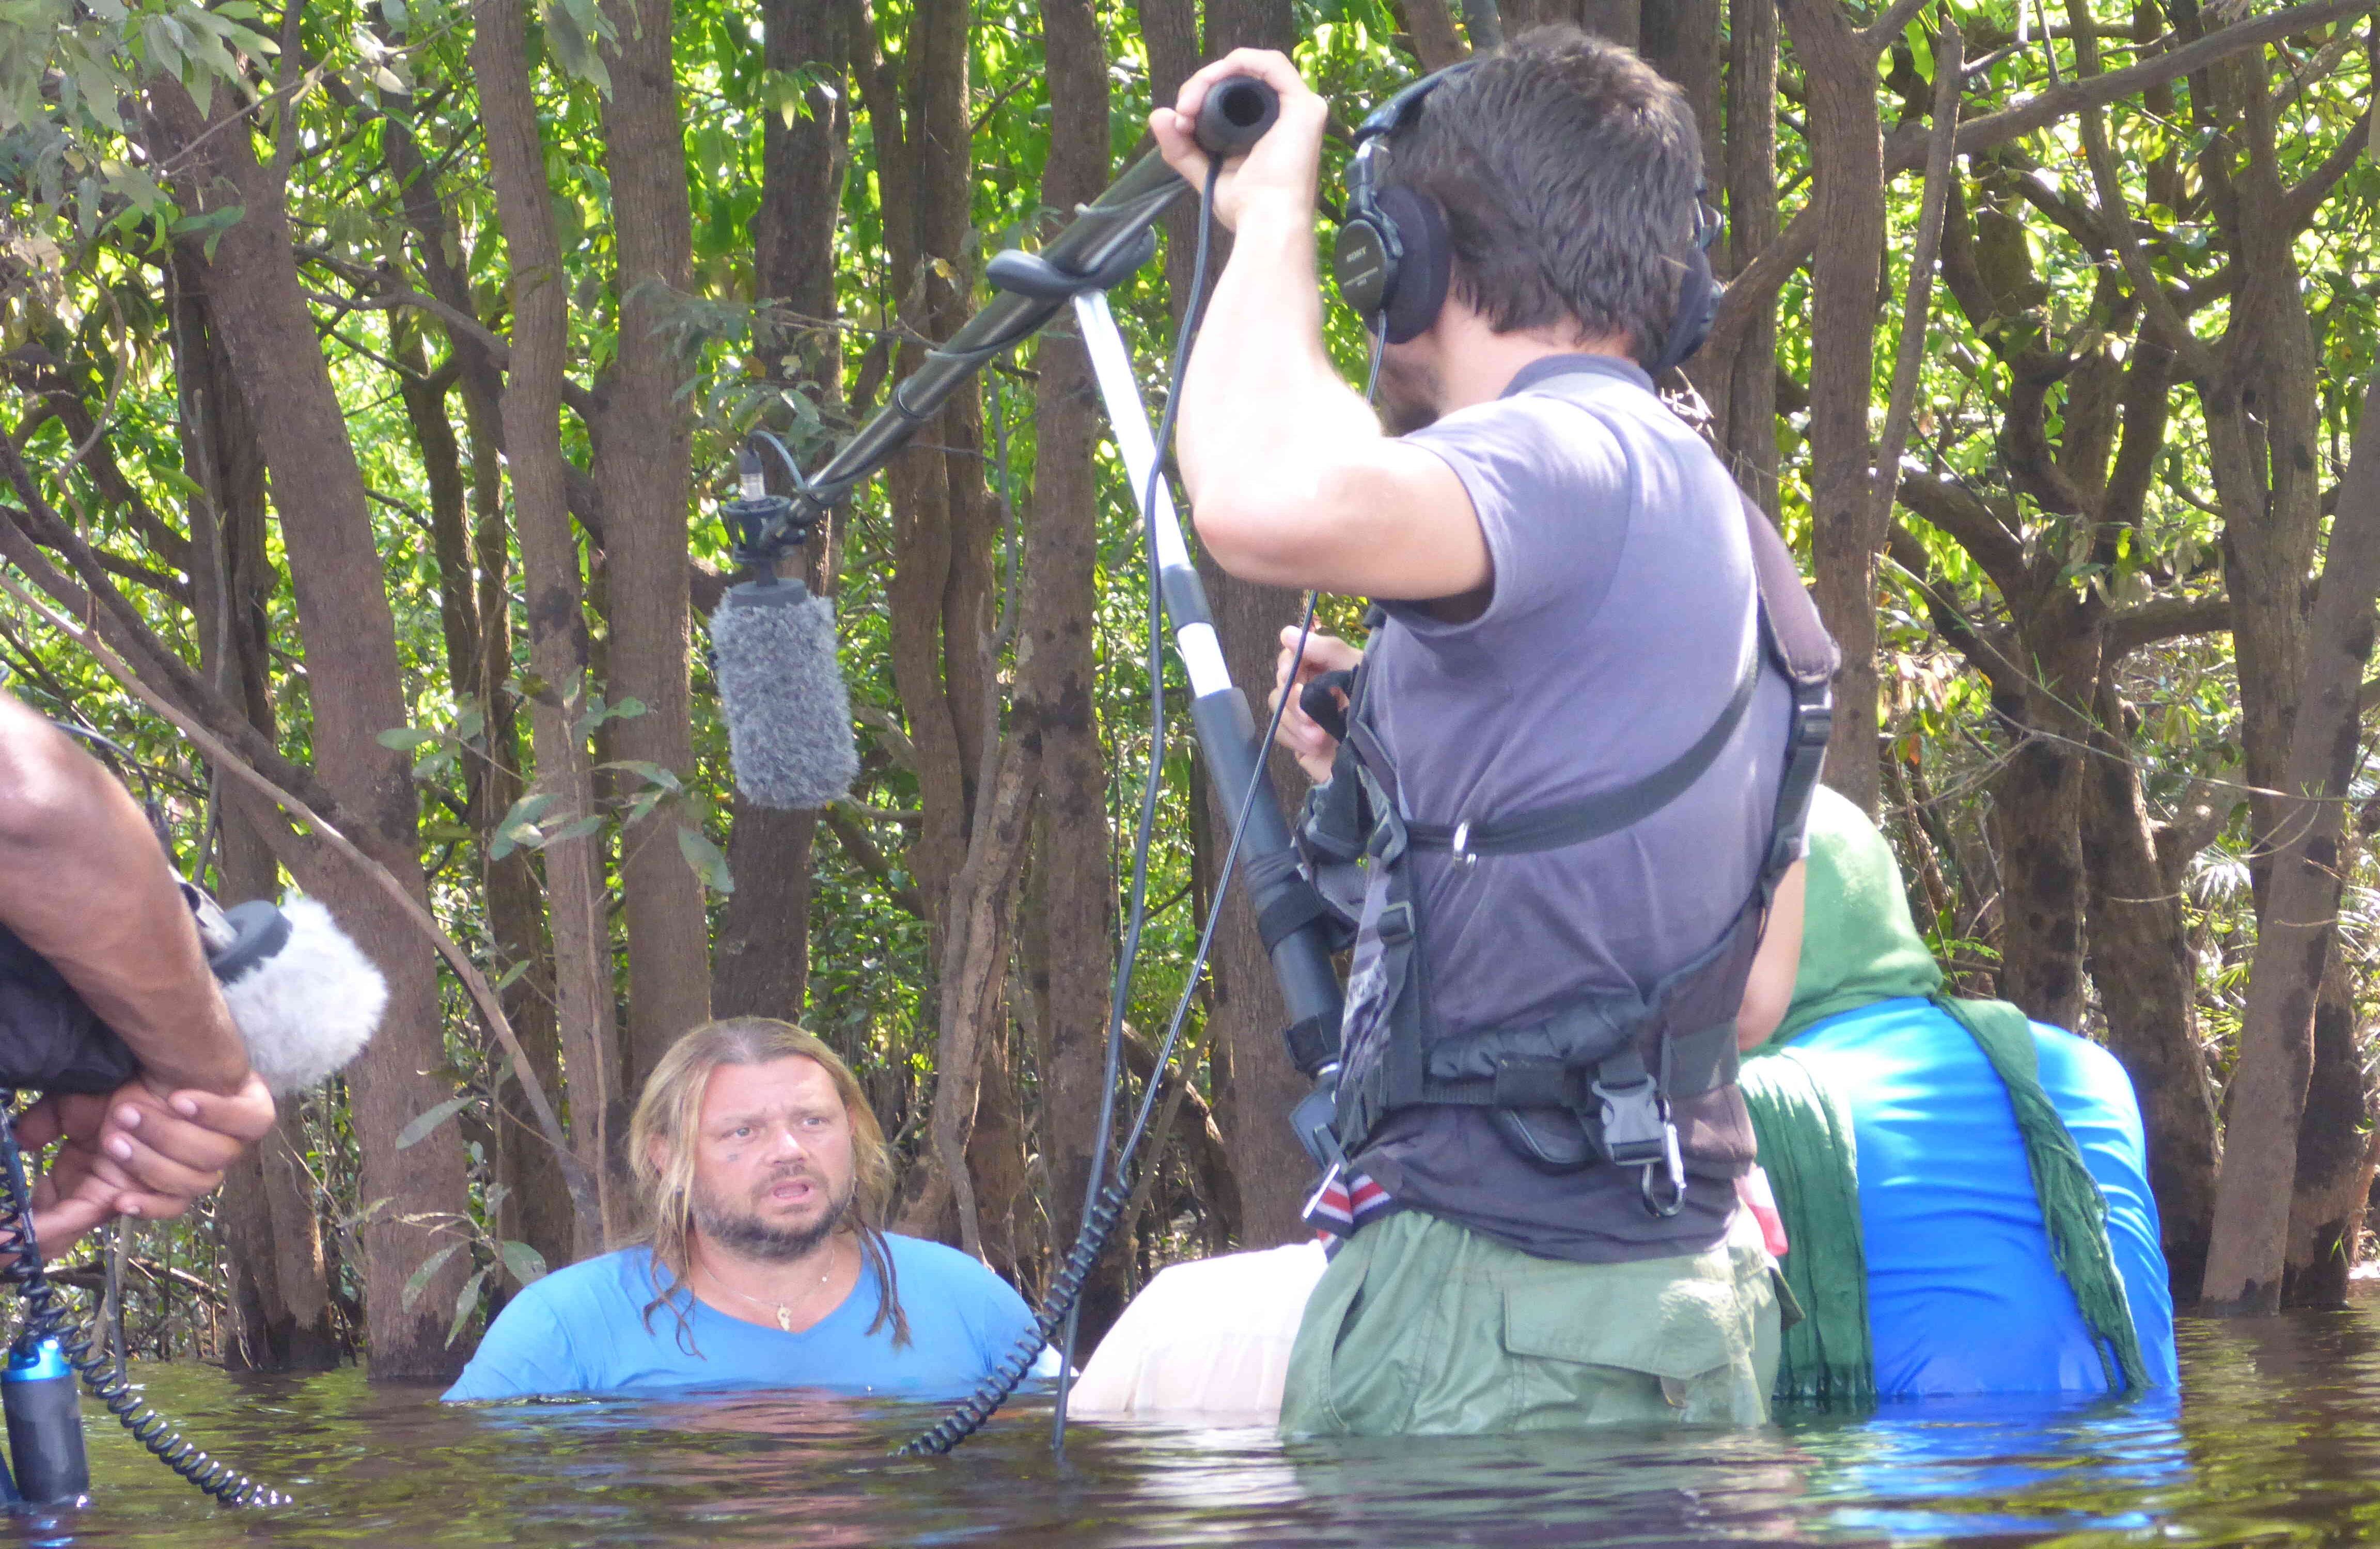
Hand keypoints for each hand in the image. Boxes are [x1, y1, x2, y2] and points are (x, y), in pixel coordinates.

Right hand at [16, 1072, 274, 1254]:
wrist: (165, 1035)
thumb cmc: (121, 1077)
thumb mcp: (76, 1108)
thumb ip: (52, 1130)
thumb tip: (26, 1143)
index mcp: (154, 1174)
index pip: (152, 1208)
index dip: (139, 1210)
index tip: (110, 1202)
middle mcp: (194, 1164)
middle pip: (183, 1191)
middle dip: (147, 1163)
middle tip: (114, 1133)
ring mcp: (228, 1141)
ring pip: (212, 1163)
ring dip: (171, 1137)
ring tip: (135, 1107)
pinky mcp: (254, 1113)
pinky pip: (252, 1125)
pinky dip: (219, 1114)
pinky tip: (185, 1100)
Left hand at [1148, 50, 1330, 233]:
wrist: (1266, 223)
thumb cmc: (1244, 208)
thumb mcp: (1205, 171)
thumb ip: (1182, 146)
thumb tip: (1158, 115)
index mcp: (1267, 130)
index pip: (1233, 95)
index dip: (1201, 97)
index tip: (1179, 121)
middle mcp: (1285, 116)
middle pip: (1239, 80)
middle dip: (1201, 86)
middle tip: (1182, 111)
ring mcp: (1299, 109)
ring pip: (1250, 69)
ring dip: (1213, 76)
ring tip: (1191, 102)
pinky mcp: (1305, 105)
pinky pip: (1271, 64)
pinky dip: (1239, 62)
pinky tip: (1214, 77)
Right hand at [1270, 626, 1362, 783]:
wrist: (1381, 759)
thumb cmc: (1375, 708)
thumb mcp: (1357, 672)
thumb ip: (1327, 649)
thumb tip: (1287, 634)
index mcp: (1325, 666)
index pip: (1293, 655)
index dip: (1289, 664)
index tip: (1291, 675)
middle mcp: (1311, 685)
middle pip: (1282, 681)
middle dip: (1293, 699)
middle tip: (1309, 715)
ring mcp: (1303, 712)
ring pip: (1276, 705)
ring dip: (1295, 722)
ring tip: (1320, 736)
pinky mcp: (1298, 737)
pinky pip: (1279, 731)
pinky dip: (1294, 738)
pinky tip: (1315, 746)